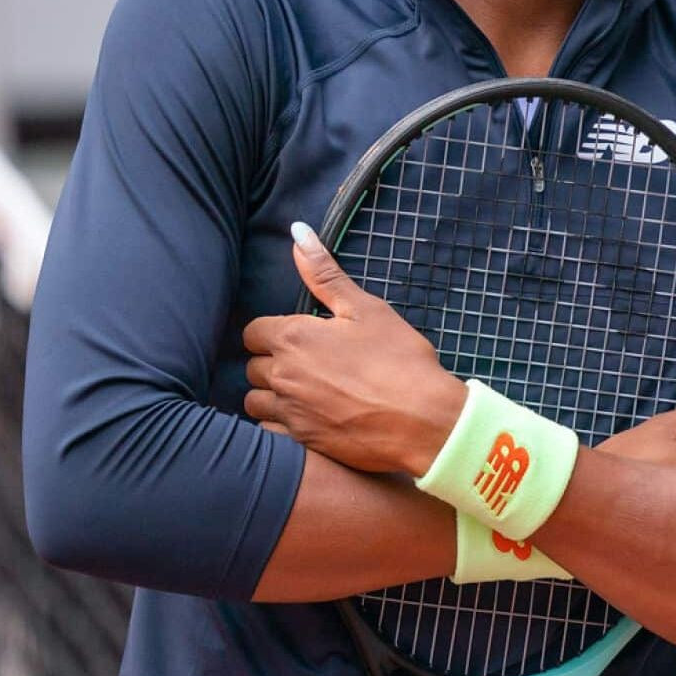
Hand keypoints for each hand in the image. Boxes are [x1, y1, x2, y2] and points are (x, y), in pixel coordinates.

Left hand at [242, 223, 466, 474]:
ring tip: (302, 391)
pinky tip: (306, 419)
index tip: (297, 335)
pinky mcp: (300, 443)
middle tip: (306, 362)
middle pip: (251, 366)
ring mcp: (289, 412)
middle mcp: (282, 375)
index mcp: (294, 337)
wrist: (424, 422)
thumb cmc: (400, 360)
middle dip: (272, 361)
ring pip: (255, 401)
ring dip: (270, 394)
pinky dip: (280, 425)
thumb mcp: (366, 309)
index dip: (272, 331)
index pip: (253, 331)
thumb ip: (325, 273)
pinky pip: (269, 433)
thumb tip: (297, 232)